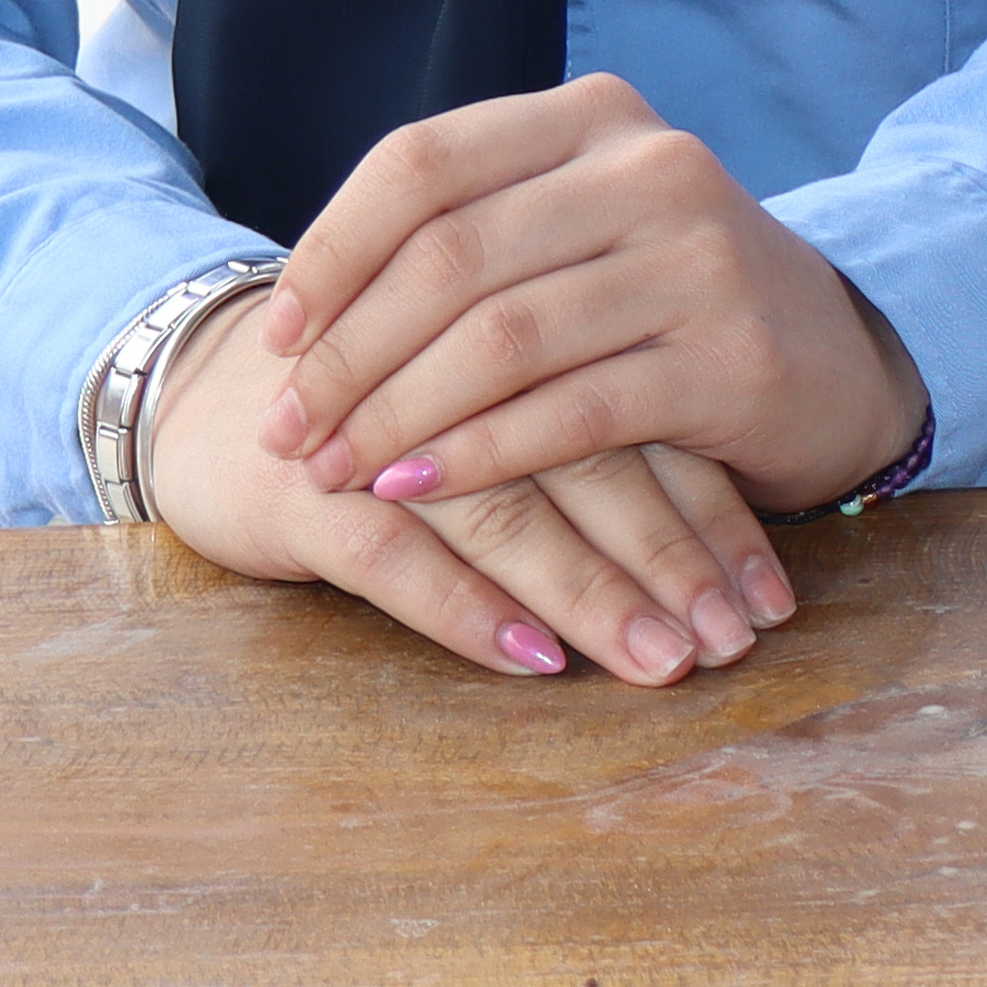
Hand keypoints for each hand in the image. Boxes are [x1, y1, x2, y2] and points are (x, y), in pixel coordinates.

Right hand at [143, 311, 786, 685]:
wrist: (213, 395)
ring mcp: (376, 429)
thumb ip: (593, 415)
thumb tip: (727, 526)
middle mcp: (457, 368)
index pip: (642, 412)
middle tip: (738, 638)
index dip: (714, 506)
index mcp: (521, 327)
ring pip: (506, 506)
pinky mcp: (304, 489)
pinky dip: (466, 606)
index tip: (773, 598)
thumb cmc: (386, 405)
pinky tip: (532, 657)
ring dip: (592, 589)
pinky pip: (394, 553)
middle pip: (591, 455)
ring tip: (662, 659)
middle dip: (673, 556)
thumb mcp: (493, 394)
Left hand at [249, 74, 926, 546]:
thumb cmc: (666, 300)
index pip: (422, 162)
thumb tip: (300, 307)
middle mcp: (651, 166)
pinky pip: (570, 413)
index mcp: (594, 116)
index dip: (332, 251)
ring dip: (397, 417)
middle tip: (289, 431)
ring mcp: (698, 258)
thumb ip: (472, 234)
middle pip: (450, 257)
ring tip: (338, 473)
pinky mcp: (729, 358)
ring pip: (500, 339)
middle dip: (348, 355)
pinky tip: (419, 490)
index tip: (275, 338)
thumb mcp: (580, 230)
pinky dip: (477, 456)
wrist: (838, 356)